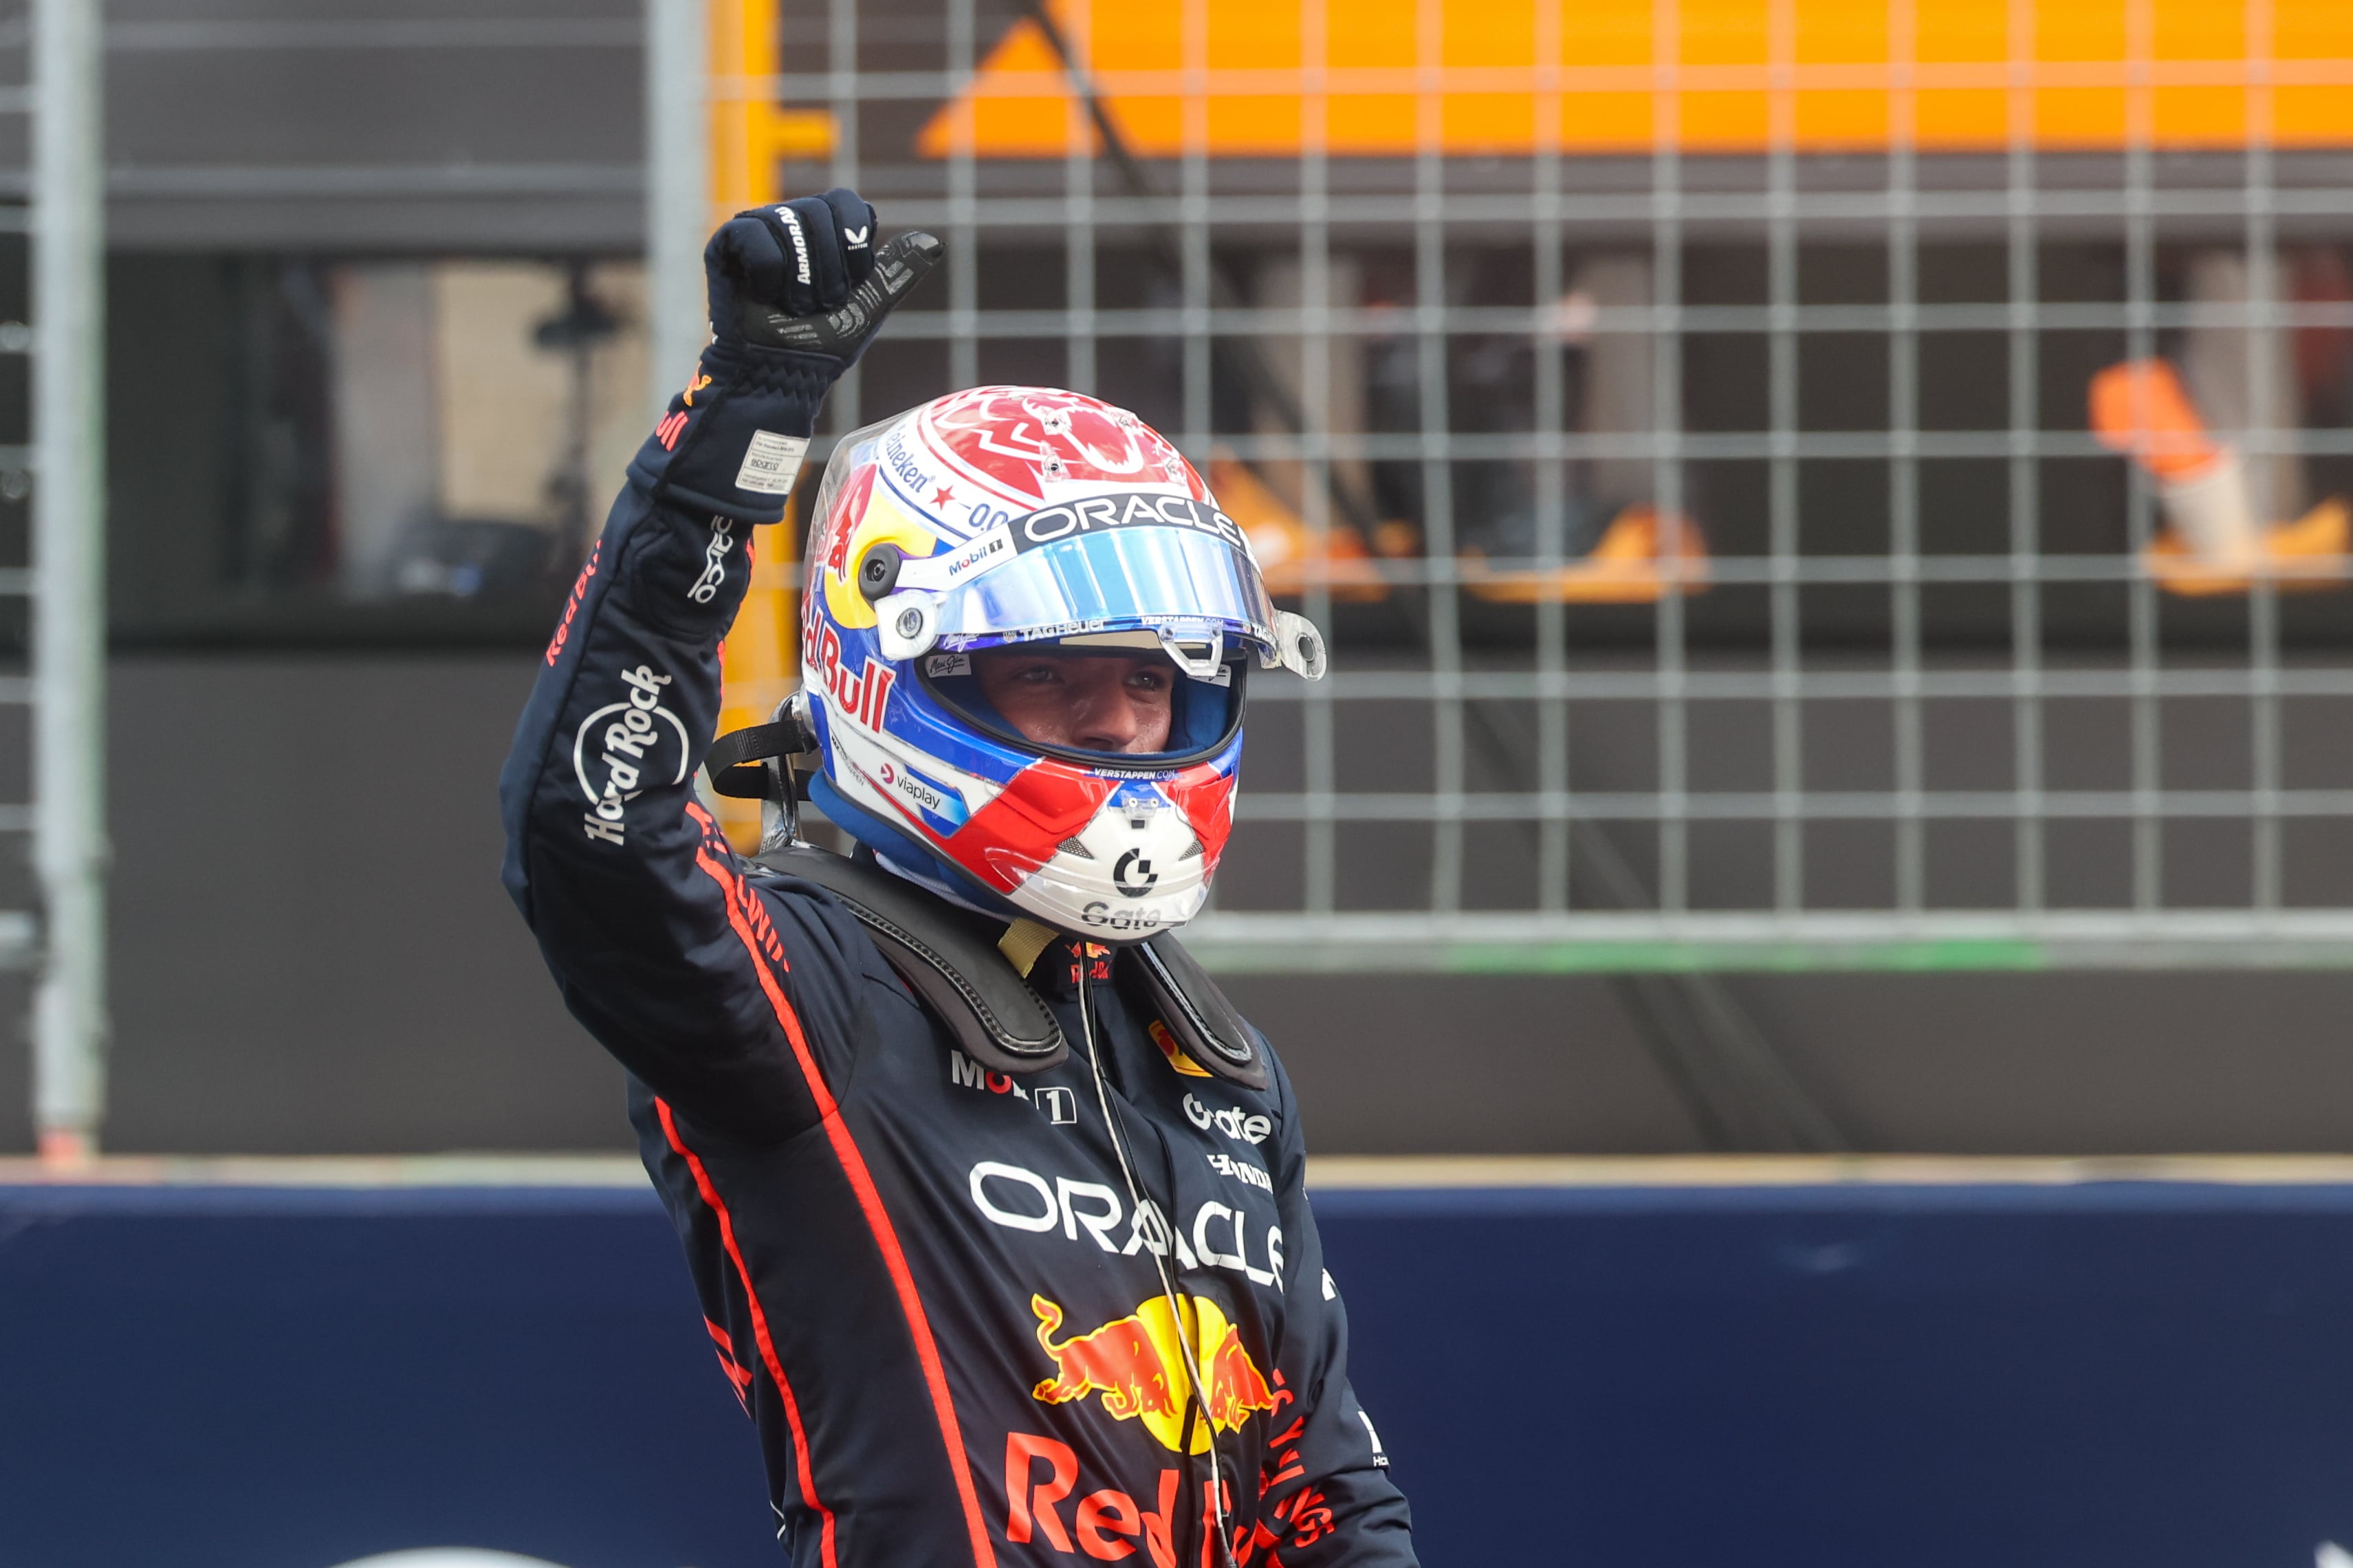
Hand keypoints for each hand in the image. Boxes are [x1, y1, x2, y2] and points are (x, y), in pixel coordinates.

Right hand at [704, 187, 941, 366]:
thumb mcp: (871, 303)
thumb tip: (933, 243)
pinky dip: (767, 273)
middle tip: (821, 304)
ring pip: (788, 222)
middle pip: (819, 211)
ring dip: (801, 278)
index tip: (852, 284)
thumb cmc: (824, 343)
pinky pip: (754, 235)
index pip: (847, 202)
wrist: (786, 372)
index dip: (855, 246)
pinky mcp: (725, 244)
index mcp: (823, 227)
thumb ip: (898, 271)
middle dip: (830, 269)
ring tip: (793, 307)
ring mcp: (755, 229)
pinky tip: (763, 296)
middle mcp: (790, 221)